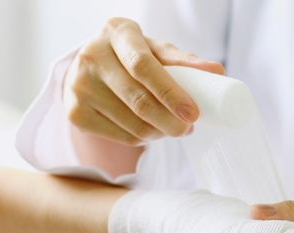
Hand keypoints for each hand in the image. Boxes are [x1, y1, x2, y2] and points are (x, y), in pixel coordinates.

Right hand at [63, 18, 224, 174]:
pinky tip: (152, 131)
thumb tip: (218, 72)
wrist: (89, 67)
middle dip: (170, 121)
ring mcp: (78, 86)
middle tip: (189, 128)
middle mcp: (91, 56)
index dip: (171, 93)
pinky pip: (121, 137)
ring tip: (175, 129)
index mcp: (116, 32)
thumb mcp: (156, 50)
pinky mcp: (75, 113)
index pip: (143, 66)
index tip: (193, 113)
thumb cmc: (131, 56)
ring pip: (132, 124)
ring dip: (161, 133)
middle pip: (138, 100)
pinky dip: (144, 139)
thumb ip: (185, 62)